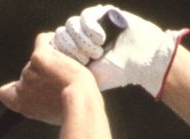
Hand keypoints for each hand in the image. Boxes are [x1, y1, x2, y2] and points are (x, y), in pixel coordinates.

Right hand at [0, 33, 100, 124]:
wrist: (80, 100)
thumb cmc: (72, 110)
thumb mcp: (51, 115)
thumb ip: (42, 106)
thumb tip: (48, 95)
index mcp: (22, 104)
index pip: (4, 93)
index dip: (13, 89)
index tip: (29, 90)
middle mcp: (22, 86)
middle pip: (26, 74)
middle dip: (40, 74)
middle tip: (61, 79)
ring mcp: (29, 69)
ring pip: (36, 60)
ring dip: (49, 60)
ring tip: (66, 67)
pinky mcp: (40, 55)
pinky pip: (42, 41)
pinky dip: (49, 40)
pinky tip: (59, 43)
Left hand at [51, 5, 186, 97]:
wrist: (142, 59)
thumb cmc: (117, 72)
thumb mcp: (88, 75)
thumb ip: (69, 69)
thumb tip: (47, 66)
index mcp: (76, 50)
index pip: (55, 45)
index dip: (62, 54)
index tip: (78, 65)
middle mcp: (81, 36)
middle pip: (61, 34)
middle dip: (73, 48)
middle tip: (89, 59)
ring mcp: (91, 24)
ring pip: (71, 25)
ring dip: (83, 41)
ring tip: (98, 51)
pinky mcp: (101, 13)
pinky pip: (84, 16)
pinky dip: (91, 29)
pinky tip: (102, 40)